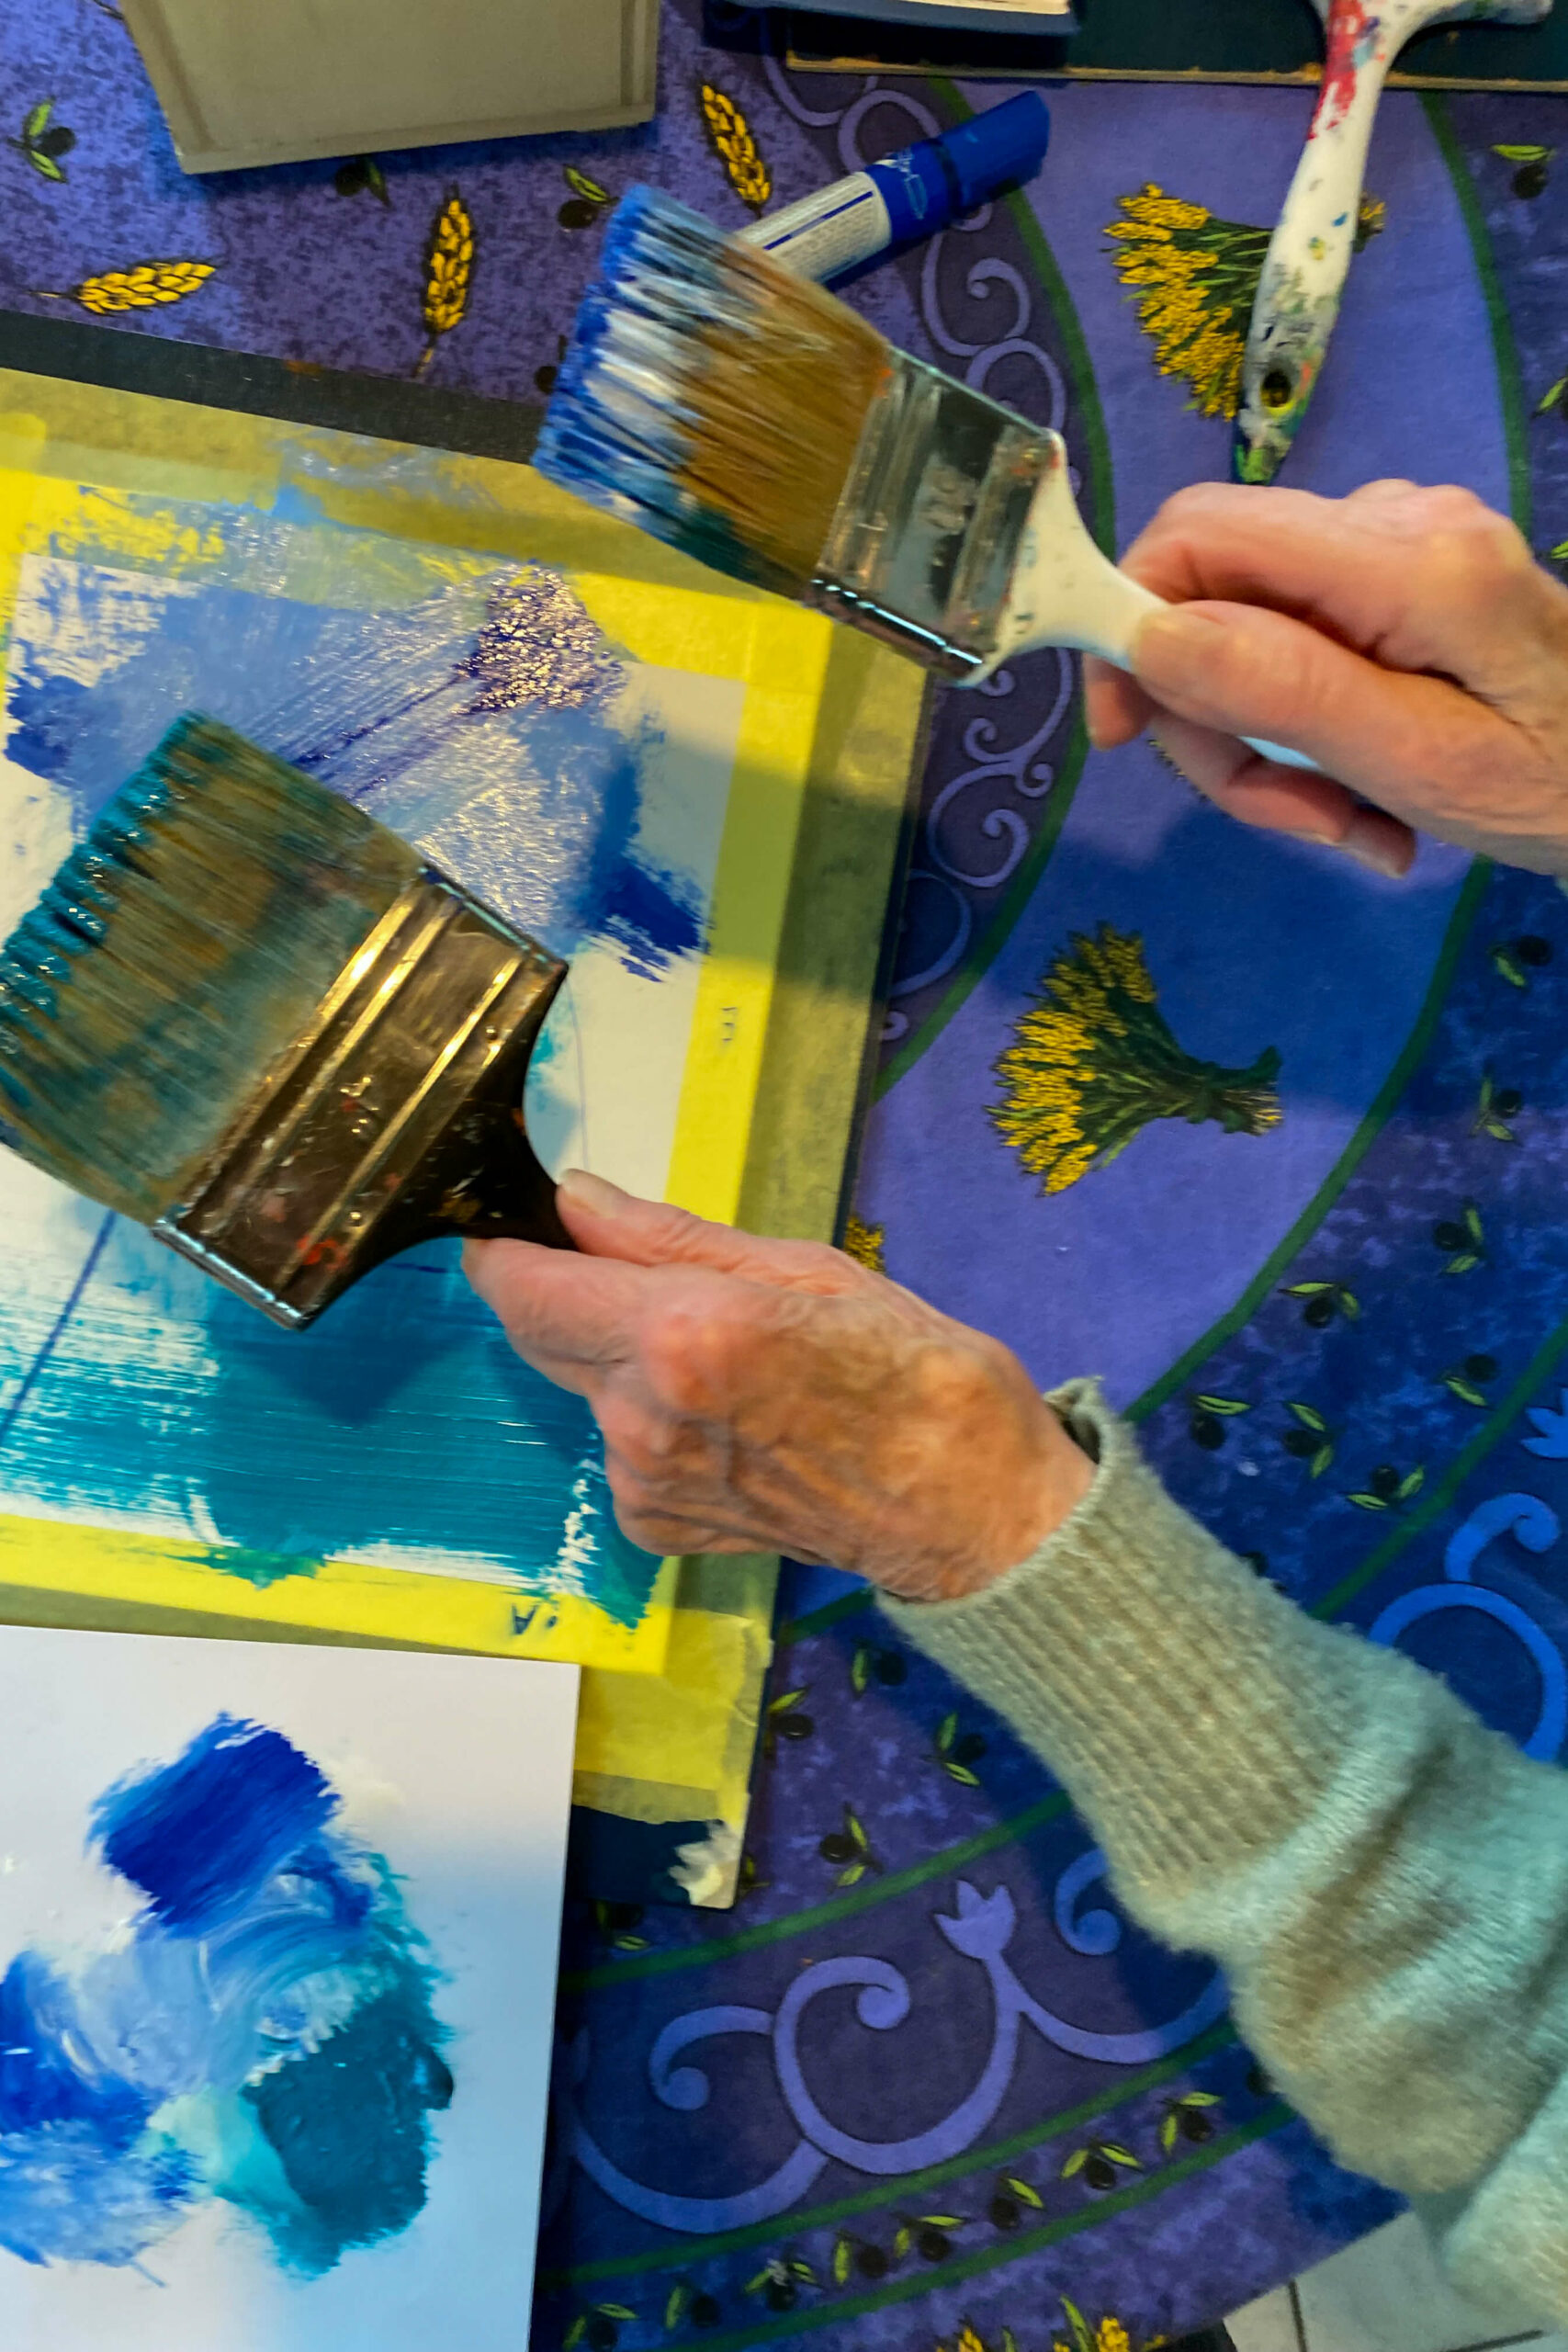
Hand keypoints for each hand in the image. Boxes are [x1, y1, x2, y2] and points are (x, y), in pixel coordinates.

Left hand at [464, 1170, 1092, 1600]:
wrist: (969, 1511)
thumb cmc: (914, 1373)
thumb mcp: (806, 1269)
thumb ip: (668, 1237)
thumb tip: (575, 1199)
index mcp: (679, 1333)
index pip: (525, 1287)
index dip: (504, 1249)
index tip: (511, 1225)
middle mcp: (641, 1415)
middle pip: (540, 1337)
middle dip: (567, 1296)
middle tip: (643, 1278)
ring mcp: (643, 1480)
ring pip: (588, 1392)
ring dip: (623, 1364)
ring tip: (728, 1364)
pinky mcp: (656, 1526)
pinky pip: (623, 1451)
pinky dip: (655, 1425)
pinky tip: (735, 1424)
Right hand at [1084, 479, 1567, 878]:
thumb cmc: (1557, 788)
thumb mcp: (1419, 763)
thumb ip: (1285, 691)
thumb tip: (1150, 634)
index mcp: (1408, 559)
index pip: (1201, 532)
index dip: (1130, 619)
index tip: (1123, 733)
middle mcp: (1399, 521)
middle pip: (1216, 588)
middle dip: (1213, 715)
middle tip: (1276, 815)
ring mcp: (1405, 543)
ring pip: (1250, 627)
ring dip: (1266, 743)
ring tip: (1345, 823)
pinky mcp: (1407, 576)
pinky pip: (1301, 640)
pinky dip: (1306, 728)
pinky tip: (1363, 792)